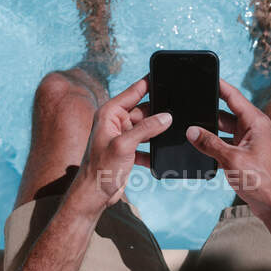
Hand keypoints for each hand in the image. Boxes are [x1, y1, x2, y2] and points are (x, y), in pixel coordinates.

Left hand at [70, 75, 171, 210]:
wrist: (93, 196)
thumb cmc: (100, 169)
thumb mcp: (124, 145)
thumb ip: (146, 129)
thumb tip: (166, 117)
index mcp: (110, 113)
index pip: (134, 91)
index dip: (149, 82)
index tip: (165, 75)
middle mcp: (115, 121)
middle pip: (144, 110)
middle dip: (159, 112)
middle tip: (177, 112)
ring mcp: (122, 136)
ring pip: (147, 127)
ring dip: (158, 132)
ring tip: (173, 132)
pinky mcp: (128, 150)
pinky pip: (147, 143)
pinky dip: (154, 149)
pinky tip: (162, 154)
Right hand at [186, 79, 270, 219]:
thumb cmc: (262, 182)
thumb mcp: (231, 160)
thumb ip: (210, 143)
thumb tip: (191, 131)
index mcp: (256, 122)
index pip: (234, 96)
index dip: (219, 85)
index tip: (205, 74)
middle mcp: (254, 128)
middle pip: (225, 112)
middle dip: (208, 111)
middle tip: (189, 107)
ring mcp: (250, 141)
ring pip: (224, 129)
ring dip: (210, 132)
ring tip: (191, 130)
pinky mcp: (245, 154)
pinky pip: (225, 143)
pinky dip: (214, 145)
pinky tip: (200, 148)